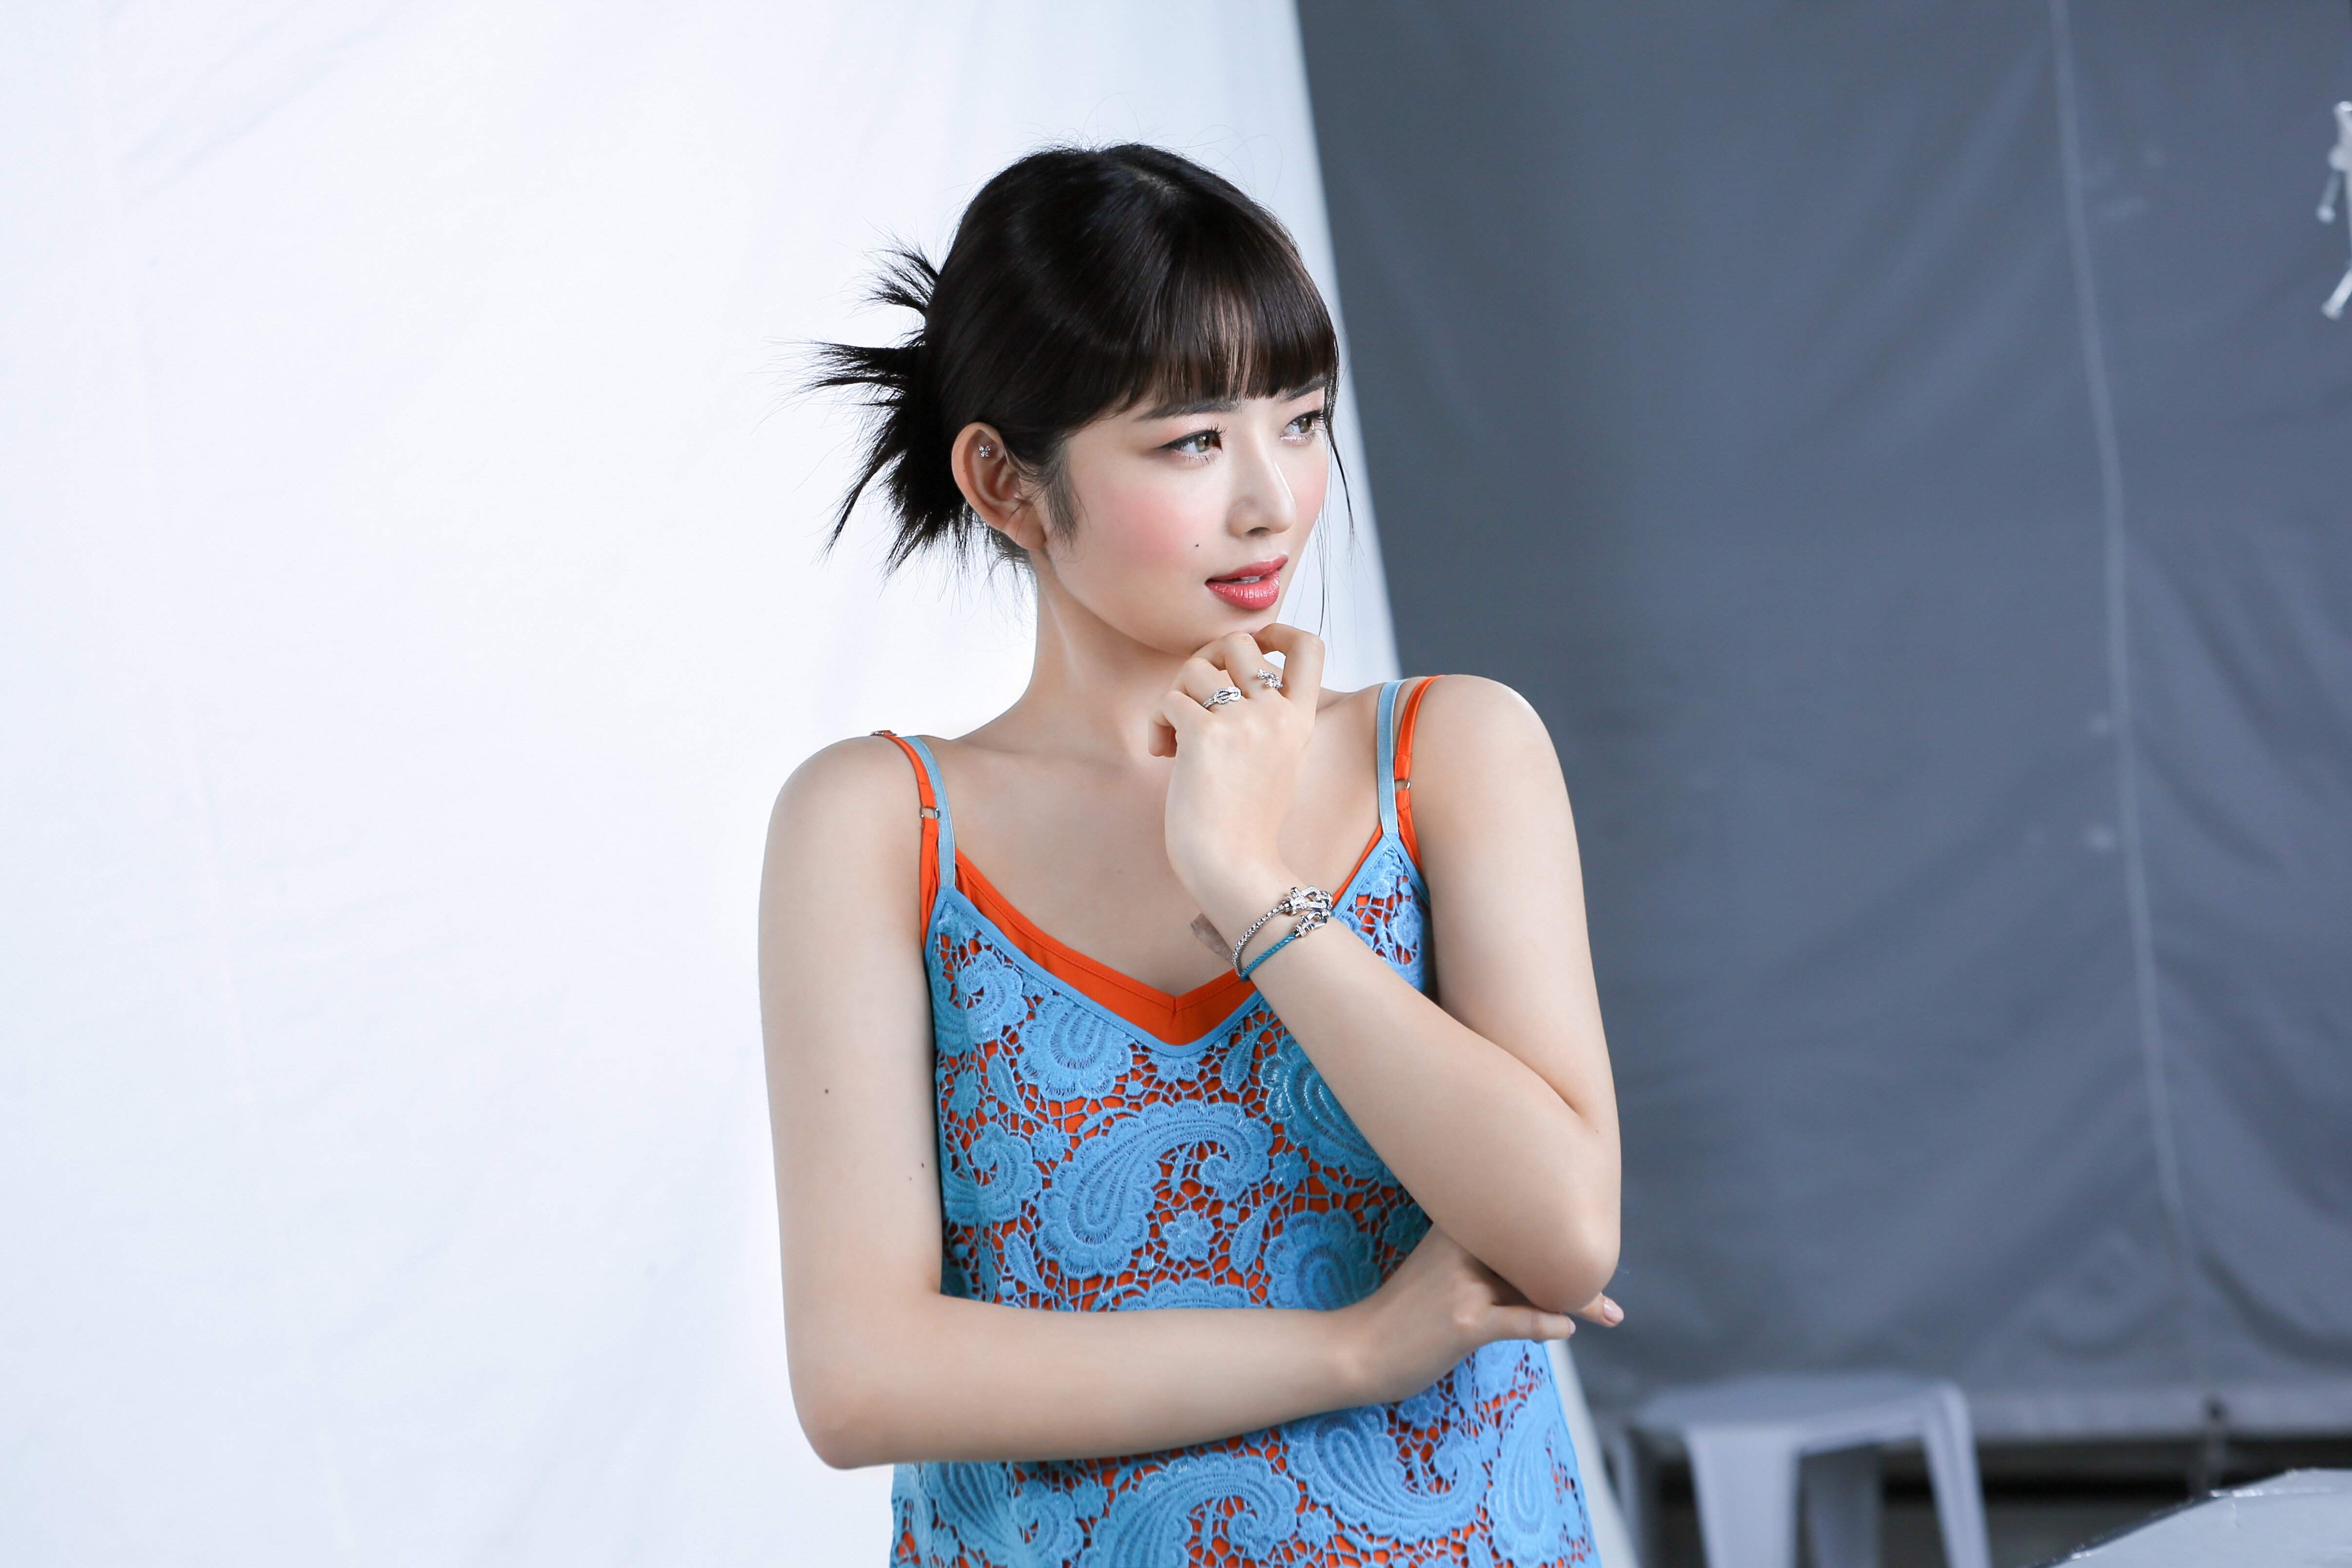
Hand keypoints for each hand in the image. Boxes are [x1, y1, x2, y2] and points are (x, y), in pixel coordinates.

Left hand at [1150, 625, 1326, 931]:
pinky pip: (1168, 700)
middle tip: (1193, 697)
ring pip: (1195, 667)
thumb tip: (1229, 683)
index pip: (1309, 647)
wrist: (1233, 866)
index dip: (1279, 631)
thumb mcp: (1278, 764)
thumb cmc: (1245, 823)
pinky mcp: (1205, 735)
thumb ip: (1268, 722)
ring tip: (1173, 739)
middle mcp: (1276, 714)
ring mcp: (1243, 722)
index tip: (1255, 645)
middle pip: (1239, 642)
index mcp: (1299, 720)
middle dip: (1205, 659)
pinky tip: (1162, 753)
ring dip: (1174, 696)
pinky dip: (1157, 724)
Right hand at [1336, 1226, 1588, 1407]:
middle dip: (1579, 1275)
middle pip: (1535, 1255)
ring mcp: (1462, 1284)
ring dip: (1577, 1302)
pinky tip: (1563, 1329)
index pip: (1520, 1225)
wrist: (1356, 1348)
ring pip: (1536, 1286)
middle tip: (1612, 1302)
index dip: (1559, 1237)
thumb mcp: (1437, 1270)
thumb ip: (1480, 1261)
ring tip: (1609, 1314)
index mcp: (1454, 1229)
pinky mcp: (1464, 1322)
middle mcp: (1460, 1247)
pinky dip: (1549, 1326)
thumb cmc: (1402, 1314)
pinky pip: (1522, 1321)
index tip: (1592, 1251)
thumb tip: (1534, 1267)